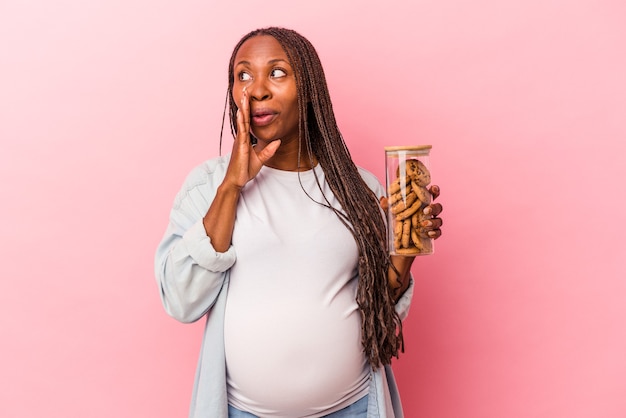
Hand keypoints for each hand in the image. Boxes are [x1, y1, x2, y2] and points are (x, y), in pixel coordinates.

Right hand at [224, 88, 280, 188]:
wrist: (236, 181)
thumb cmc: (244, 170)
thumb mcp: (260, 159)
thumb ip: (268, 150)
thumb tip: (278, 141)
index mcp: (244, 139)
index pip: (247, 121)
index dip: (249, 110)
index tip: (249, 98)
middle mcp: (241, 137)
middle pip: (243, 117)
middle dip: (244, 104)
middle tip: (245, 90)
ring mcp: (239, 141)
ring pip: (242, 121)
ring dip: (243, 108)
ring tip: (243, 96)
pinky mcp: (240, 146)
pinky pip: (242, 131)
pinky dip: (242, 121)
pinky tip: (241, 113)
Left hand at [381, 185, 442, 299]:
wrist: (396, 249)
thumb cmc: (394, 227)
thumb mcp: (389, 216)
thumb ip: (387, 208)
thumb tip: (383, 199)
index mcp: (420, 205)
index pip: (430, 195)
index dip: (434, 190)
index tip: (432, 188)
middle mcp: (427, 214)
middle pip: (437, 207)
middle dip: (434, 207)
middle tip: (425, 210)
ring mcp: (430, 225)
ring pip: (439, 220)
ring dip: (433, 221)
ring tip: (423, 224)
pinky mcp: (430, 237)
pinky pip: (438, 233)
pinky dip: (435, 232)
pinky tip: (429, 234)